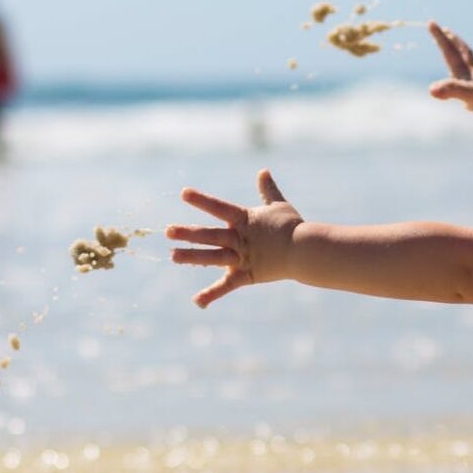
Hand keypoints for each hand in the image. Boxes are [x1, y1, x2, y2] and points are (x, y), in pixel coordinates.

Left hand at [166, 170, 304, 307]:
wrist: (305, 251)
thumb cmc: (293, 226)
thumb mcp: (279, 205)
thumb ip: (267, 190)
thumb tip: (263, 171)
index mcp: (244, 220)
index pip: (219, 208)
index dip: (201, 200)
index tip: (184, 194)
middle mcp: (239, 238)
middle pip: (210, 235)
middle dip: (188, 233)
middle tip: (167, 231)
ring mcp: (242, 257)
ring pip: (213, 257)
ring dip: (192, 256)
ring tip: (173, 256)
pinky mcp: (247, 275)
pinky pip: (227, 286)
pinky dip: (212, 294)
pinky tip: (197, 301)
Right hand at [427, 21, 472, 125]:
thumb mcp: (468, 95)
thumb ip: (450, 90)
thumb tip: (431, 89)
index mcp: (466, 71)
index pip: (449, 50)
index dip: (439, 37)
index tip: (431, 22)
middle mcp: (471, 75)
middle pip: (461, 52)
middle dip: (451, 41)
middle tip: (444, 30)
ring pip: (467, 66)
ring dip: (460, 57)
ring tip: (456, 53)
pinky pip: (471, 87)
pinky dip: (465, 85)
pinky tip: (464, 94)